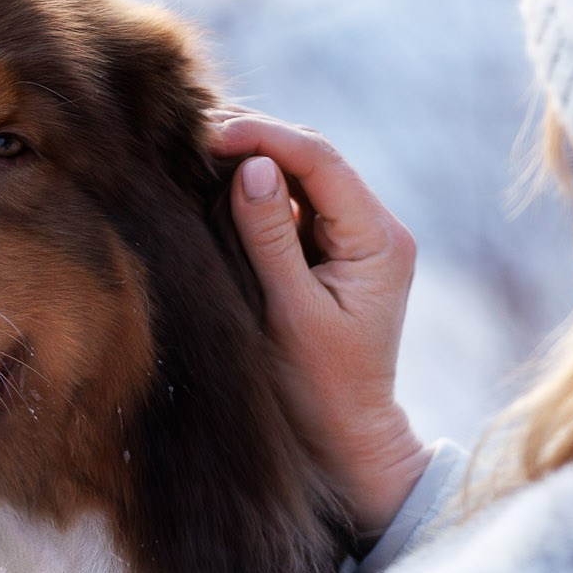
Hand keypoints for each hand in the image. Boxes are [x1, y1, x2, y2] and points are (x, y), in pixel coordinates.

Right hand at [210, 114, 426, 533]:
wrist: (346, 437)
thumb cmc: (317, 389)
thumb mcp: (289, 313)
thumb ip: (270, 238)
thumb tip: (252, 168)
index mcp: (380, 241)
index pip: (321, 160)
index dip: (264, 136)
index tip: (208, 135)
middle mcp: (380, 230)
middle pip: (315, 159)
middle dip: (257, 141)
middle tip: (193, 139)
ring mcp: (361, 239)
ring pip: (305, 177)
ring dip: (255, 163)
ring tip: (199, 156)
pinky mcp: (339, 253)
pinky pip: (300, 205)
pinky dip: (261, 192)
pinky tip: (219, 188)